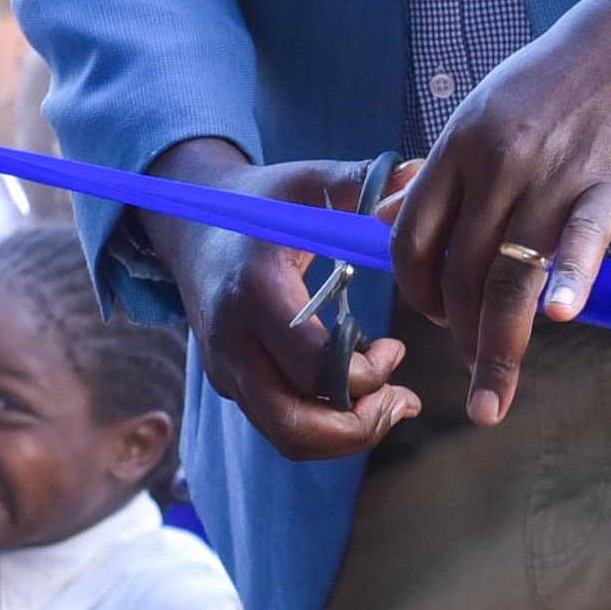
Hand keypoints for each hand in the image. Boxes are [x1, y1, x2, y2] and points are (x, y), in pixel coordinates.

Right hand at [143, 151, 413, 463]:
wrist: (192, 226)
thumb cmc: (261, 203)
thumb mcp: (306, 182)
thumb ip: (362, 181)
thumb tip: (418, 172)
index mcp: (255, 292)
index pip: (313, 366)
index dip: (366, 373)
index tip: (397, 347)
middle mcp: (232, 342)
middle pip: (293, 424)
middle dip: (359, 428)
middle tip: (403, 401)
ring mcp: (226, 369)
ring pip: (285, 437)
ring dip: (345, 436)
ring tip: (391, 406)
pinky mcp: (231, 383)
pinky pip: (279, 424)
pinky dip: (326, 427)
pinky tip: (363, 398)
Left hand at [389, 0, 610, 427]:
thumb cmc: (567, 74)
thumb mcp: (488, 109)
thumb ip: (450, 172)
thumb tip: (401, 219)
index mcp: (460, 145)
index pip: (413, 238)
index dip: (417, 291)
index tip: (436, 320)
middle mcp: (498, 164)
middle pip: (460, 272)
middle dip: (460, 335)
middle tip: (474, 373)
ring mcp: (554, 175)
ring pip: (510, 276)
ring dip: (498, 347)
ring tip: (492, 396)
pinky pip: (582, 242)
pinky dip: (569, 281)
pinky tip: (560, 316)